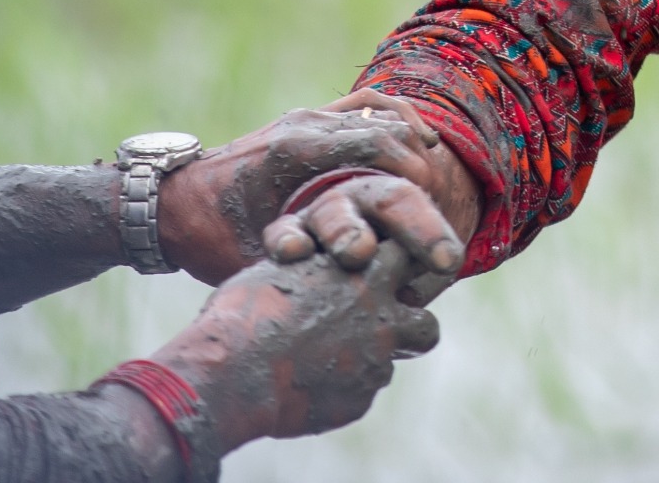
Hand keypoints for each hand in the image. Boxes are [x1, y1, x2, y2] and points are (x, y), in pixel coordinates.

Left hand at [159, 94, 480, 285]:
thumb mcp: (252, 259)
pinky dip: (392, 118)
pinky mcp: (304, 120)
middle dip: (419, 157)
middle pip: (382, 124)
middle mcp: (303, 125)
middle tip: (439, 196)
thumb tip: (354, 283)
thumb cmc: (205, 237)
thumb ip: (300, 263)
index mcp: (294, 151)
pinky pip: (361, 105)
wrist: (164, 204)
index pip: (373, 142)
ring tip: (433, 171)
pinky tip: (415, 143)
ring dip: (409, 136)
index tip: (431, 203)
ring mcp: (304, 117)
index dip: (411, 170)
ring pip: (376, 109)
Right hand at [160, 243, 440, 449]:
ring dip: (375, 359)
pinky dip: (342, 389)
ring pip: (395, 363)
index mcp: (367, 272)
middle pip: (426, 323)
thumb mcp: (282, 270)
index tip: (388, 278)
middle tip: (382, 330)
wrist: (233, 373)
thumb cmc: (246, 312)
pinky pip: (360, 392)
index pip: (409, 258)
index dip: (398, 271)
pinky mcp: (359, 399)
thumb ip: (317, 270)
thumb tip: (316, 269)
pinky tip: (309, 387)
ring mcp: (375, 361)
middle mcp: (382, 316)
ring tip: (338, 360)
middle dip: (410, 328)